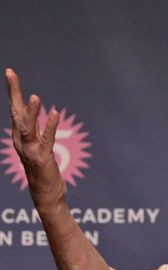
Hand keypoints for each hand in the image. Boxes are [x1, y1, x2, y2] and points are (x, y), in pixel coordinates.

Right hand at [6, 68, 65, 212]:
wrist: (45, 195)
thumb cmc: (43, 170)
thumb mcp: (37, 146)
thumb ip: (37, 131)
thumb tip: (40, 115)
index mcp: (19, 136)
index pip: (14, 109)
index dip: (12, 91)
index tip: (10, 72)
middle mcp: (20, 140)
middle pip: (15, 112)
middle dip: (13, 92)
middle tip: (10, 73)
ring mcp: (30, 149)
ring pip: (27, 127)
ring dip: (30, 112)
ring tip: (35, 96)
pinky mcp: (42, 158)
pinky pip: (46, 139)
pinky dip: (49, 126)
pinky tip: (53, 113)